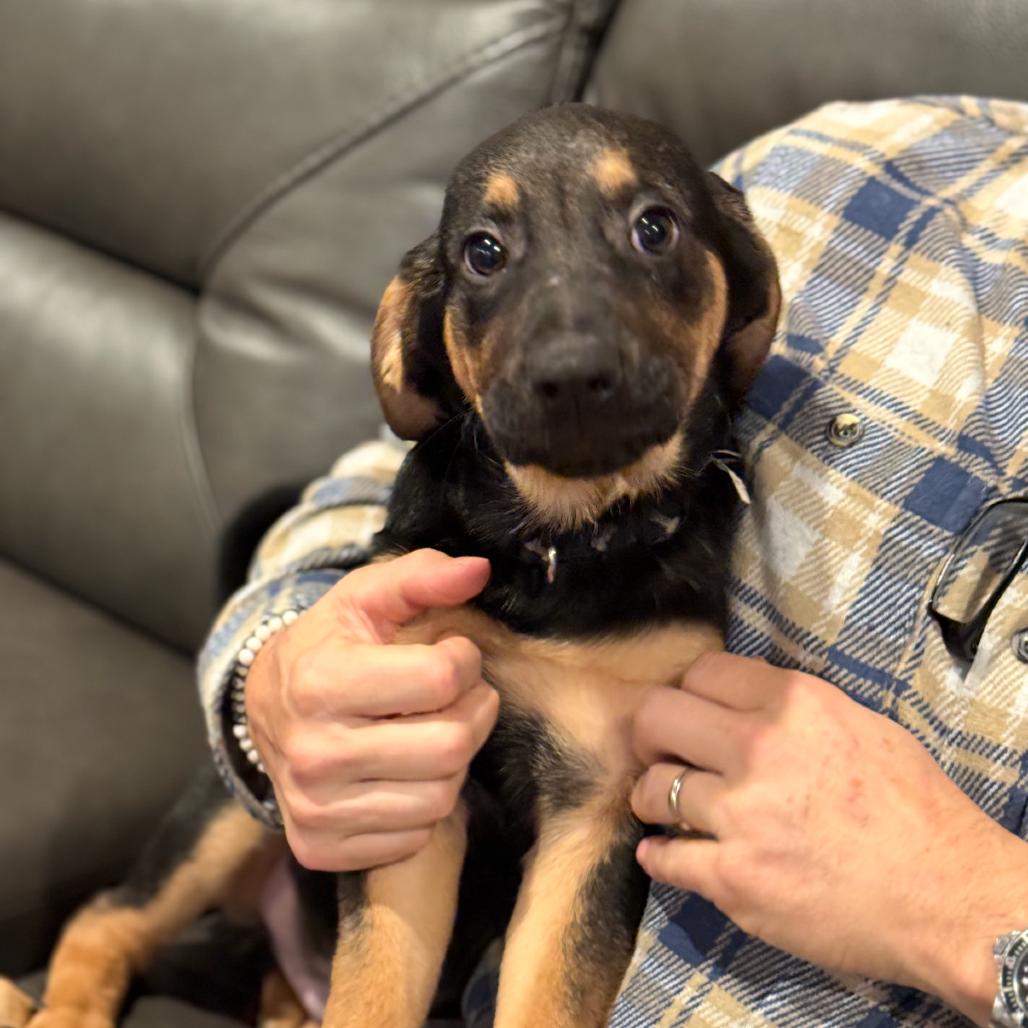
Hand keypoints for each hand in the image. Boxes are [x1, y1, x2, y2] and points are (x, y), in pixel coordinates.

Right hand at [246, 549, 498, 872]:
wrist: (264, 708)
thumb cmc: (327, 645)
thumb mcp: (365, 597)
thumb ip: (421, 575)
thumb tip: (478, 569)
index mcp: (321, 682)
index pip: (441, 680)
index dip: (463, 659)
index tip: (451, 652)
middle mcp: (313, 753)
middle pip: (451, 746)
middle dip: (472, 712)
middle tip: (457, 695)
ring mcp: (315, 809)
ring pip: (441, 798)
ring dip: (452, 760)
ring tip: (431, 729)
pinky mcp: (319, 848)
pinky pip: (415, 836)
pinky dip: (424, 803)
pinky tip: (405, 771)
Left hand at [630, 653, 1027, 1024]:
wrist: (951, 901)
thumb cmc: (918, 811)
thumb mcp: (862, 726)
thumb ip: (793, 709)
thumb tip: (741, 702)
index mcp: (794, 704)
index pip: (702, 671)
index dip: (688, 692)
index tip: (688, 712)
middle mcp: (758, 749)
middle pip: (656, 717)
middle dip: (649, 734)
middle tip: (658, 752)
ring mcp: (741, 816)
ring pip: (650, 788)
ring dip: (651, 797)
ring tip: (663, 806)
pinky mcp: (734, 878)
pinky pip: (664, 858)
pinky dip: (658, 855)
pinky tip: (664, 851)